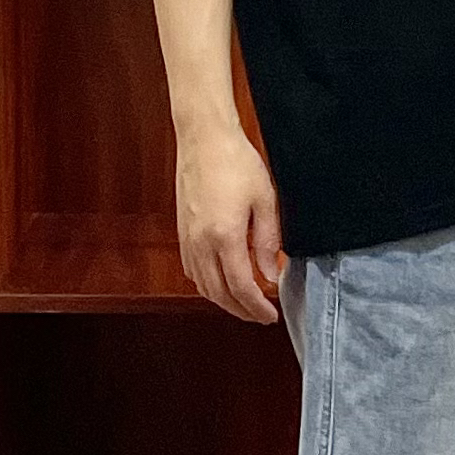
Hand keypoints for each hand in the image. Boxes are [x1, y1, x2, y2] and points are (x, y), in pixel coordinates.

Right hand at [175, 124, 282, 322]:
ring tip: (243, 301)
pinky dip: (207, 284)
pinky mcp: (182, 231)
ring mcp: (188, 238)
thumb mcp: (265, 200)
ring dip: (223, 300)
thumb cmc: (236, 162)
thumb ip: (268, 242)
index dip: (257, 307)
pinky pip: (192, 269)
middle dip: (240, 310)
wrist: (204, 139)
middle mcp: (201, 243)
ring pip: (202, 285)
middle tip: (260, 315)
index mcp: (225, 236)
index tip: (270, 315)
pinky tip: (221, 280)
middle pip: (219, 293)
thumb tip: (272, 274)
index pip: (242, 288)